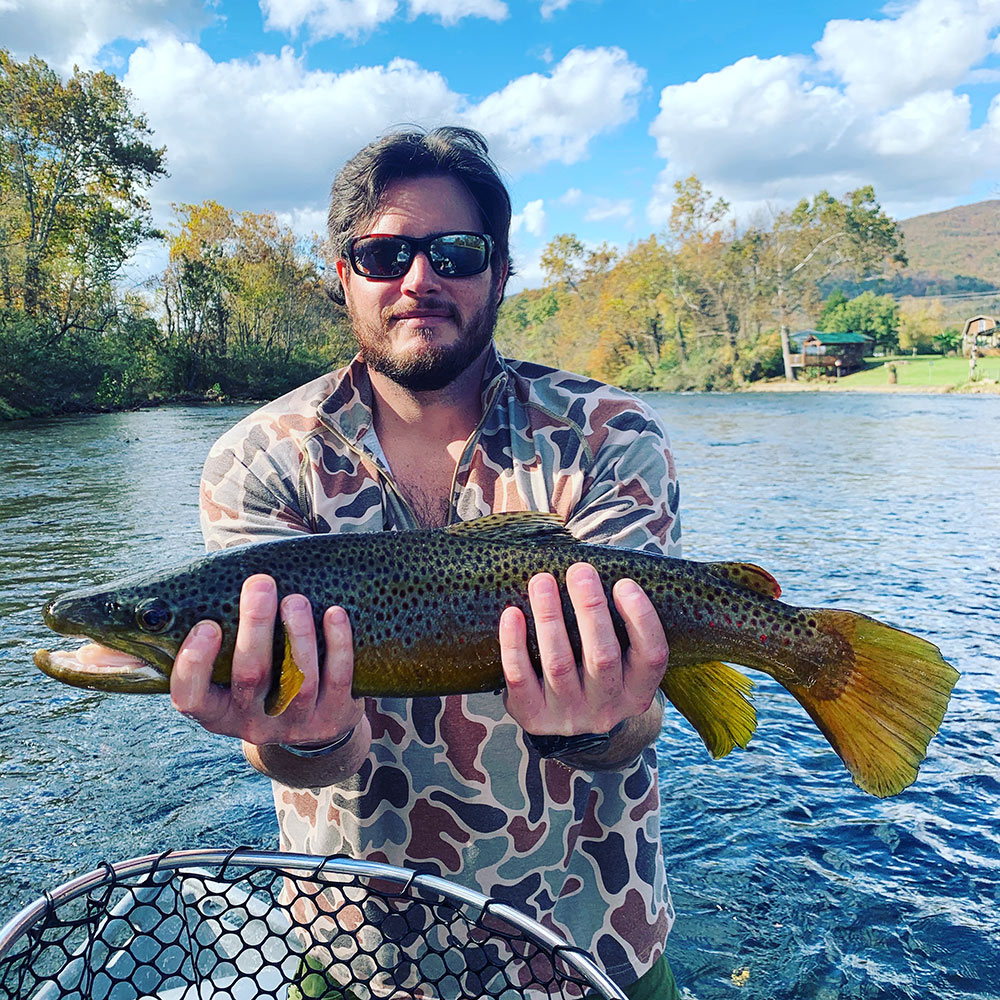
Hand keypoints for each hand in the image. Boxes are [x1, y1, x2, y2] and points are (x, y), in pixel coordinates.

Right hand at [170, 574, 363, 746]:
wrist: (313, 720)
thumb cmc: (257, 676)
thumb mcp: (223, 672)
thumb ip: (187, 645)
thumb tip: (104, 637)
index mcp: (215, 712)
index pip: (191, 698)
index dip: (194, 664)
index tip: (206, 624)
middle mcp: (252, 723)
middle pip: (250, 677)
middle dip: (255, 626)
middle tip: (260, 582)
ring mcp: (295, 723)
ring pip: (296, 679)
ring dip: (298, 633)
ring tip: (296, 598)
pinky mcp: (333, 718)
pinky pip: (338, 679)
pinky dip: (337, 644)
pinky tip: (334, 614)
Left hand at [499, 562, 667, 736]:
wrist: (564, 717)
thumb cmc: (591, 664)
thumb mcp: (617, 653)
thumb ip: (616, 620)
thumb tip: (597, 568)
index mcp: (637, 691)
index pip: (651, 656)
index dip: (641, 619)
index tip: (624, 583)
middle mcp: (607, 709)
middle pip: (602, 656)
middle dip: (590, 608)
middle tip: (579, 571)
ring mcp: (570, 717)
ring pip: (558, 663)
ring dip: (550, 617)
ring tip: (541, 581)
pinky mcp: (534, 717)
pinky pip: (520, 678)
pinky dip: (514, 644)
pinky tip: (512, 614)